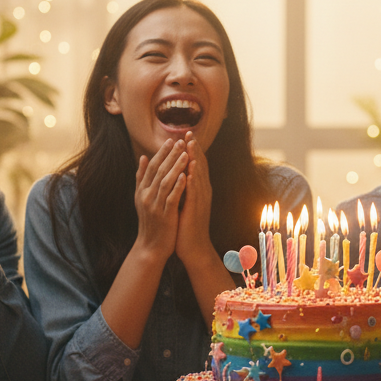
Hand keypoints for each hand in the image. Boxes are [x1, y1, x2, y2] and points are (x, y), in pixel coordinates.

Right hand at [131, 138, 188, 268]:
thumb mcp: (142, 198)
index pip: (151, 167)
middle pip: (158, 171)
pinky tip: (185, 175)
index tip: (171, 140)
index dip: (161, 153)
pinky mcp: (164, 215)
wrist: (150, 247)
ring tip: (185, 153)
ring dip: (175, 166)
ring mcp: (155, 205)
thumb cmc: (151, 221)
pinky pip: (171, 197)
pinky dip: (178, 186)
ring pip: (165, 182)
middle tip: (180, 141)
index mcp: (142, 190)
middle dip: (170, 155)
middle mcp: (146, 196)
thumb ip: (141, 178)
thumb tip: (142, 157)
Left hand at [174, 133, 215, 267]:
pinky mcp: (196, 210)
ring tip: (191, 144)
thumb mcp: (183, 203)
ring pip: (199, 176)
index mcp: (198, 191)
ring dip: (196, 159)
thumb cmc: (186, 226)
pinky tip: (191, 170)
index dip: (192, 150)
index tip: (185, 135)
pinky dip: (194, 180)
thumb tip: (177, 174)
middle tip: (189, 132)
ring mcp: (201, 201)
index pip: (196, 166)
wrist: (193, 248)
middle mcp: (203, 193)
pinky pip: (195, 192)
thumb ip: (182, 188)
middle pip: (200, 166)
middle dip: (194, 149)